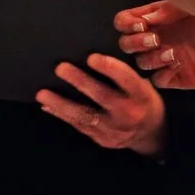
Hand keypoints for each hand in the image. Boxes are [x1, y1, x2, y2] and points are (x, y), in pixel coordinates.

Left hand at [37, 53, 167, 156]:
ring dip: (61, 104)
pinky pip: (78, 126)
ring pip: (84, 115)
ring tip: (42, 93)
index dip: (109, 68)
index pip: (126, 79)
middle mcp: (128, 113)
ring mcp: (113, 129)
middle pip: (101, 96)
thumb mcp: (144, 84)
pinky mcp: (101, 139)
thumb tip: (93, 55)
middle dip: (80, 82)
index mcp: (141, 95)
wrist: (151, 134)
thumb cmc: (143, 100)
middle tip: (60, 68)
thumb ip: (124, 73)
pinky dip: (61, 115)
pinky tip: (47, 105)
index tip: (91, 57)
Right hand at [115, 0, 194, 91]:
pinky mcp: (183, 77)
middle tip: (154, 39)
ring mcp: (172, 57)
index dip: (127, 23)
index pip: (128, 20)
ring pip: (142, 62)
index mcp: (163, 16)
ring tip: (172, 52)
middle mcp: (164, 36)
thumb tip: (146, 18)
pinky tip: (176, 65)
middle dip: (135, 42)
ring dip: (149, 58)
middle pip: (129, 43)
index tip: (141, 24)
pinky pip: (159, 81)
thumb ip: (171, 10)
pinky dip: (161, 75)